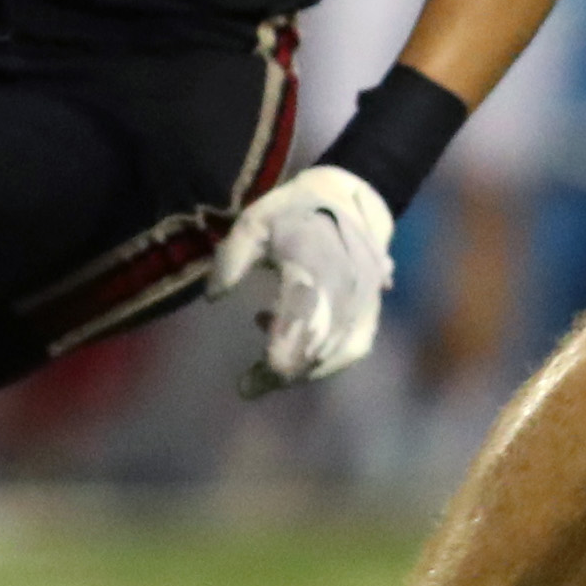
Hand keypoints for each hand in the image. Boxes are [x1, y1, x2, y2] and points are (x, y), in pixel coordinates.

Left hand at [217, 165, 397, 395]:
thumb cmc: (293, 212)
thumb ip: (231, 258)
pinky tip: (297, 361)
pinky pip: (352, 350)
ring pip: (334, 354)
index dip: (283, 348)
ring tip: (264, 371)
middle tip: (248, 386)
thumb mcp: (254, 222)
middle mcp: (346, 286)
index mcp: (314, 261)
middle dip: (282, 372)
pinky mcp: (372, 312)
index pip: (301, 313)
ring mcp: (364, 301)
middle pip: (317, 343)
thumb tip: (214, 298)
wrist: (349, 199)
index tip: (257, 376)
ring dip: (300, 371)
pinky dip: (325, 364)